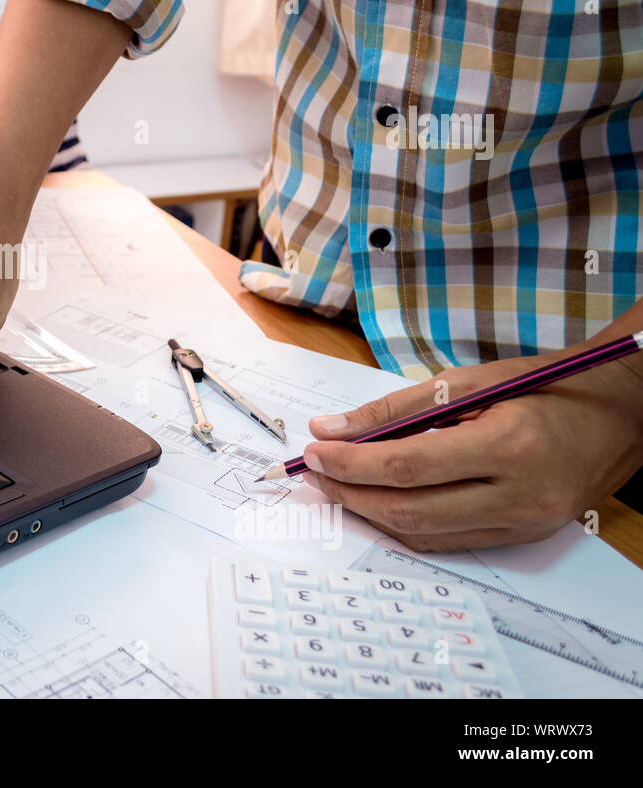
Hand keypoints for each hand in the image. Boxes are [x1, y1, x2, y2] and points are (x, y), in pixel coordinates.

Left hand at [301, 351, 642, 550]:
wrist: (617, 415)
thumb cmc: (543, 387)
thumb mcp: (469, 383)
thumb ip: (395, 409)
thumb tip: (331, 428)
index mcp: (508, 447)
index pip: (406, 466)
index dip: (350, 464)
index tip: (311, 452)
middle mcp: (518, 497)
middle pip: (409, 509)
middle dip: (350, 493)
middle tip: (313, 472)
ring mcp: (523, 525)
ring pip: (424, 533)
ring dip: (370, 512)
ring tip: (337, 484)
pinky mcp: (521, 539)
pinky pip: (447, 541)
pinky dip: (405, 522)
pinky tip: (377, 499)